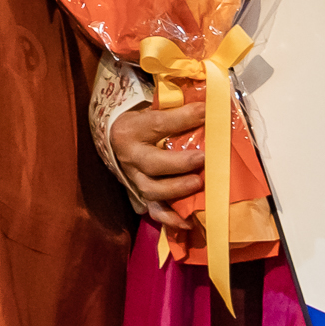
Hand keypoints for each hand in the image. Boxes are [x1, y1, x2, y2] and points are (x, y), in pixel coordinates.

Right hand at [108, 98, 208, 230]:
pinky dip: (170, 218)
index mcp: (133, 129)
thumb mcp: (150, 110)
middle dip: (179, 162)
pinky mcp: (140, 195)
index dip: (185, 118)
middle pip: (153, 163)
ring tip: (198, 183)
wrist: (114, 139)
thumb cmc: (141, 122)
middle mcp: (130, 155)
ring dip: (177, 189)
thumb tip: (210, 103)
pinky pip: (153, 210)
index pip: (159, 123)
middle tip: (203, 158)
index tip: (207, 112)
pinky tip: (187, 222)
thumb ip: (175, 110)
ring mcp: (135, 178)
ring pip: (152, 189)